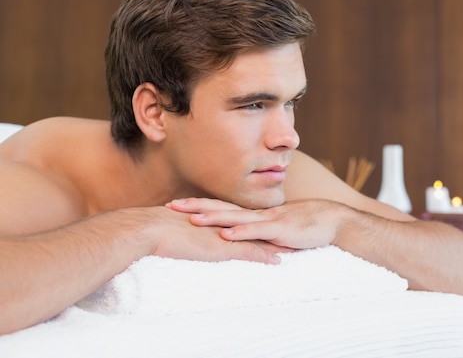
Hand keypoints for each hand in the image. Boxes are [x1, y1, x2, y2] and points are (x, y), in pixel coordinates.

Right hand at [139, 205, 285, 263]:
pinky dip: (263, 256)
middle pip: (254, 226)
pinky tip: (277, 261)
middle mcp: (222, 223)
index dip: (256, 224)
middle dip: (273, 229)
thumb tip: (186, 235)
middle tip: (292, 231)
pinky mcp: (221, 247)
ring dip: (275, 243)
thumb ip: (186, 231)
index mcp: (213, 219)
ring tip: (294, 246)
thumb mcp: (177, 229)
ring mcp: (223, 234)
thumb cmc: (158, 230)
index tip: (270, 226)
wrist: (151, 228)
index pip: (239, 221)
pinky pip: (247, 252)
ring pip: (256, 238)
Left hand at [168, 198, 348, 249]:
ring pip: (236, 217)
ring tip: (192, 218)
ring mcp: (268, 220)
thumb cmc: (307, 226)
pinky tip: (226, 234)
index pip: (223, 207)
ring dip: (214, 217)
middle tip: (171, 205)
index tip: (179, 204)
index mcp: (256, 214)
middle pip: (222, 208)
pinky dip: (241, 232)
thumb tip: (244, 241)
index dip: (201, 205)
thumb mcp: (279, 231)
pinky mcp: (280, 230)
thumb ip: (262, 234)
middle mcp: (258, 214)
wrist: (333, 221)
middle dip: (196, 206)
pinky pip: (257, 231)